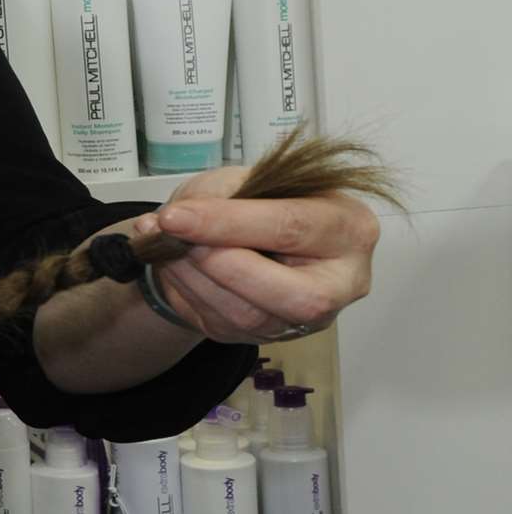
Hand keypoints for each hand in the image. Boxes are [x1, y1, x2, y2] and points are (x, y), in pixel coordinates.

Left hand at [136, 168, 382, 343]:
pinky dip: (188, 293)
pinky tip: (174, 265)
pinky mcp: (272, 336)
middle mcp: (342, 281)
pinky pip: (225, 325)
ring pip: (252, 316)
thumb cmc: (255, 202)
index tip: (175, 217)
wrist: (241, 235)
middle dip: (222, 265)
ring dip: (194, 279)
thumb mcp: (241, 178)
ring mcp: (311, 317)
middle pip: (294, 294)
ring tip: (165, 245)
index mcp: (349, 227)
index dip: (228, 223)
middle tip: (175, 237)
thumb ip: (215, 196)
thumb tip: (173, 222)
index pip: (292, 228)